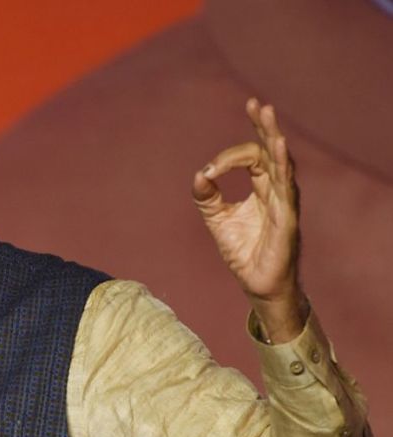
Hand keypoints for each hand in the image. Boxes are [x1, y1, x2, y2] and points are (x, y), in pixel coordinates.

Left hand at [192, 98, 307, 342]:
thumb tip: (198, 175)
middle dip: (264, 126)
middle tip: (256, 104)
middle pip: (272, 151)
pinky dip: (282, 167)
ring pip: (282, 163)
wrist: (256, 284)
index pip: (252, 157)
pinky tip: (279, 148)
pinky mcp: (287, 219)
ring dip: (274, 139)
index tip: (209, 172)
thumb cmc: (243, 251)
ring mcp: (285, 203)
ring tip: (267, 115)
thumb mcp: (217, 220)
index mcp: (262, 187)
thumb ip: (206, 197)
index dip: (228, 157)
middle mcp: (277, 190)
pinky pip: (287, 188)